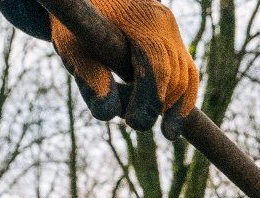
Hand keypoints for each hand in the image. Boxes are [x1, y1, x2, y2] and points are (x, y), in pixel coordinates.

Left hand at [51, 0, 198, 138]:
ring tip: (150, 123)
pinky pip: (185, 72)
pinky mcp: (172, 39)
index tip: (133, 123)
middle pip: (176, 75)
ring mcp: (172, 30)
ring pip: (186, 76)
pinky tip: (166, 118)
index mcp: (141, 21)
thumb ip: (90, 79)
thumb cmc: (72, 21)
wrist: (81, 0)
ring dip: (172, 105)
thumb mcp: (73, 48)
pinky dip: (178, 97)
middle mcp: (164, 22)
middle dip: (159, 105)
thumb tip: (109, 114)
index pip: (157, 68)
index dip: (149, 100)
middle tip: (133, 123)